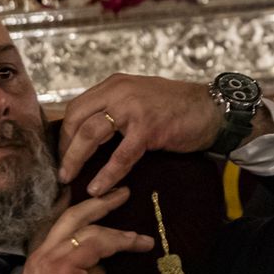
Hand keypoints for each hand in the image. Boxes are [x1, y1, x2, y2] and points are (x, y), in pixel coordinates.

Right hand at [16, 187, 154, 273]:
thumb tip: (102, 264)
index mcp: (40, 260)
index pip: (60, 225)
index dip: (80, 211)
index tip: (98, 199)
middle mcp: (41, 253)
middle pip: (70, 216)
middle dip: (97, 203)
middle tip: (120, 193)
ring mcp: (50, 257)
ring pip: (86, 227)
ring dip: (117, 228)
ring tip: (140, 235)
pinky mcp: (64, 265)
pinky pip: (96, 242)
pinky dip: (119, 241)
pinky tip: (137, 243)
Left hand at [59, 74, 273, 195]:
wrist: (212, 109)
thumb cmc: (177, 109)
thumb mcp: (139, 100)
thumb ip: (115, 110)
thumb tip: (89, 135)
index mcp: (114, 85)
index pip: (77, 107)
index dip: (65, 132)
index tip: (61, 152)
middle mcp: (119, 91)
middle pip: (76, 118)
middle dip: (65, 147)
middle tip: (61, 169)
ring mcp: (133, 108)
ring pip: (91, 134)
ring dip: (75, 158)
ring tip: (68, 178)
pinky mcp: (148, 128)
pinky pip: (121, 155)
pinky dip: (107, 173)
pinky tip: (98, 188)